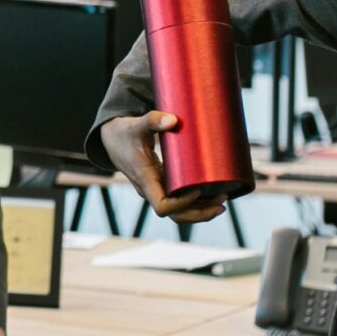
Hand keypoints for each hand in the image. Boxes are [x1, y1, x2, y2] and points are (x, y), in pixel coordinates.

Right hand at [96, 112, 229, 223]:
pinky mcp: (163, 185)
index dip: (182, 203)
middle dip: (199, 212)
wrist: (113, 141)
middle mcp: (152, 190)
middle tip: (222, 202)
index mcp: (145, 180)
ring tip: (223, 201)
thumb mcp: (137, 125)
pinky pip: (180, 202)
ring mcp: (158, 190)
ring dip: (201, 210)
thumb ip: (154, 120)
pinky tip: (213, 196)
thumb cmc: (125, 133)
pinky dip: (197, 203)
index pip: (162, 206)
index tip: (197, 188)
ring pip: (179, 212)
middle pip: (176, 215)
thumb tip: (174, 120)